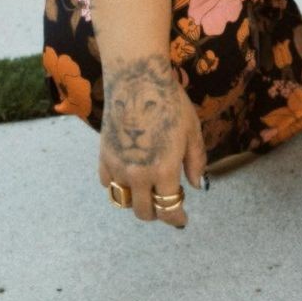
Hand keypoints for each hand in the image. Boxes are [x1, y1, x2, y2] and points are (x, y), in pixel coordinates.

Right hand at [97, 52, 206, 226]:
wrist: (137, 80)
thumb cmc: (170, 102)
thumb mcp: (192, 130)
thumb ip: (195, 161)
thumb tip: (198, 185)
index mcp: (164, 171)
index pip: (169, 209)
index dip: (177, 219)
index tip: (182, 220)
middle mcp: (139, 175)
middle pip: (144, 212)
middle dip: (158, 213)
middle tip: (167, 204)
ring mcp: (118, 167)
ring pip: (123, 201)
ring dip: (137, 202)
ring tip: (147, 192)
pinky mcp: (104, 156)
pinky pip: (108, 183)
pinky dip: (118, 186)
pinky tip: (128, 176)